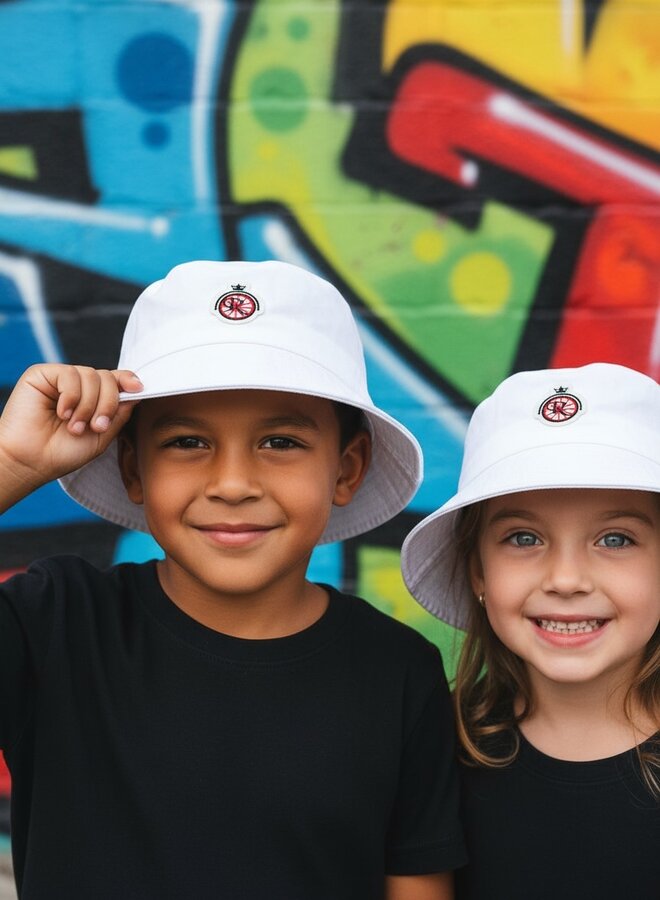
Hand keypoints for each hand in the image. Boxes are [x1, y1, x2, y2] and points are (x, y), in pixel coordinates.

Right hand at [0, 364, 141, 499]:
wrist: (31, 461)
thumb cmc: (63, 453)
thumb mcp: (101, 436)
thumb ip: (119, 414)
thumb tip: (138, 391)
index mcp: (93, 399)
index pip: (115, 381)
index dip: (128, 381)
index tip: (138, 389)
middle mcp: (78, 386)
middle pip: (107, 378)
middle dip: (108, 404)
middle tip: (96, 427)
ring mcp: (61, 379)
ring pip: (92, 375)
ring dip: (88, 405)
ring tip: (75, 427)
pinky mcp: (42, 374)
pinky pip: (70, 374)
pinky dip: (71, 396)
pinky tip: (62, 413)